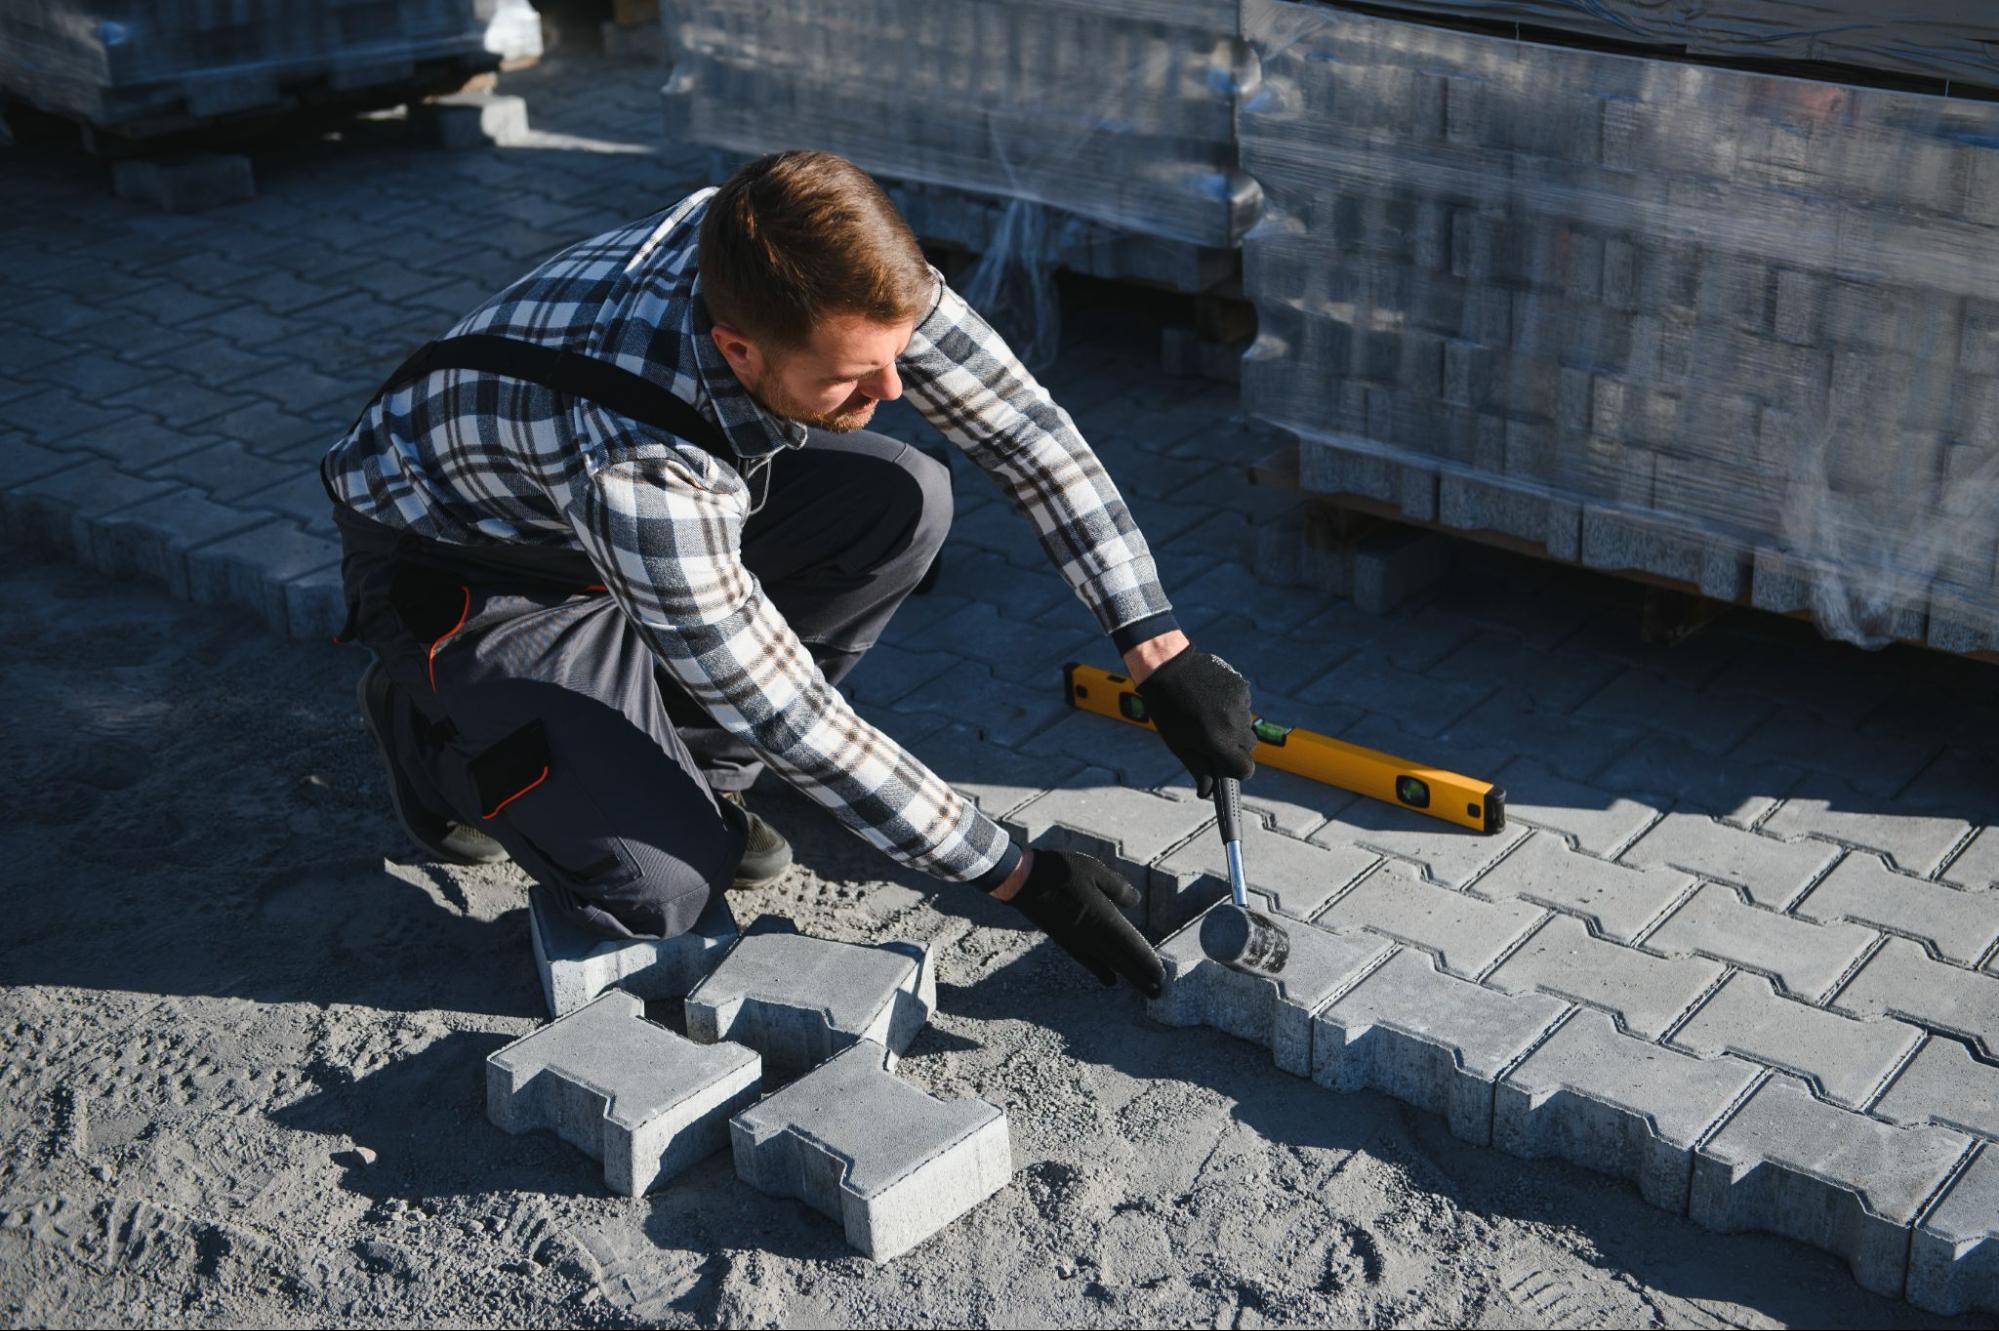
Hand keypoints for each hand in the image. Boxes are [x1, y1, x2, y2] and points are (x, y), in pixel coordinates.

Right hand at [997, 849, 1163, 997]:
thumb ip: (1117, 888)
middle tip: (1158, 994)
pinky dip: (1100, 970)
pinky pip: (1087, 960)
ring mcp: (1076, 940)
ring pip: (1108, 963)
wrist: (1021, 881)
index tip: (1162, 978)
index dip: (1146, 962)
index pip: (1130, 946)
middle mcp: (1091, 935)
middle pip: (1122, 960)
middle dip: (1140, 976)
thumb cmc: (1059, 871)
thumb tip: (1134, 902)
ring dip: (1127, 975)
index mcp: (1102, 918)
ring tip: (1143, 988)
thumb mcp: (1094, 870)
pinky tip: (1109, 980)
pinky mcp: (1064, 940)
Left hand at [1133, 643, 1255, 798]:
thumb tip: (1207, 793)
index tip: (1228, 768)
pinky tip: (1214, 699)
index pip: (1245, 769)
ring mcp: (1240, 703)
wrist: (1168, 667)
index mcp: (1217, 741)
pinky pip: (1245, 705)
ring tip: (1210, 715)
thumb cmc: (1168, 710)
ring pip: (1248, 725)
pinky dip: (1234, 707)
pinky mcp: (1242, 687)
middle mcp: (1233, 723)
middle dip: (1235, 748)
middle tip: (1214, 739)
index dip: (1237, 771)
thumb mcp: (1179, 744)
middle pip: (1249, 747)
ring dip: (1234, 726)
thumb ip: (1198, 769)